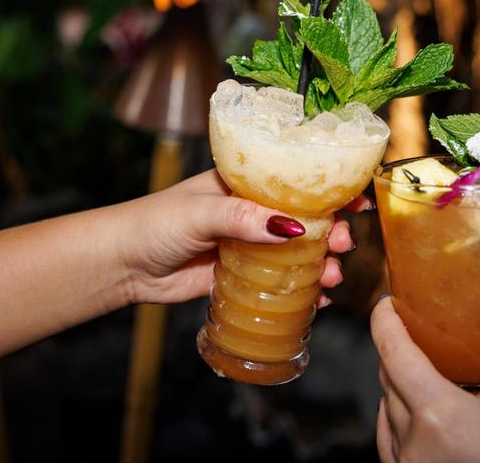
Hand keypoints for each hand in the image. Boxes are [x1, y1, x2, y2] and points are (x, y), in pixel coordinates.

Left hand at [115, 169, 370, 305]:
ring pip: (298, 252)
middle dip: (333, 230)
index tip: (358, 199)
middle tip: (343, 243)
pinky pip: (280, 282)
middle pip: (306, 218)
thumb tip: (291, 226)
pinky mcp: (240, 276)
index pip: (296, 180)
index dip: (331, 188)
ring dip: (322, 262)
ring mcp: (247, 244)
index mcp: (244, 183)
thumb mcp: (201, 213)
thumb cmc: (153, 223)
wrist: (122, 264)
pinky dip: (303, 290)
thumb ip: (244, 219)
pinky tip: (317, 300)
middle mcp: (250, 211)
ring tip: (331, 276)